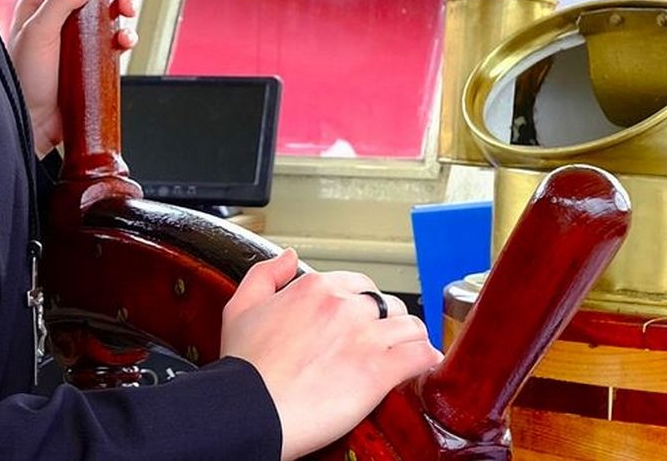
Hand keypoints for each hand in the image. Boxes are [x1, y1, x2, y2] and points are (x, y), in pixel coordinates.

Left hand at [7, 0, 136, 154]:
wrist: (34, 124)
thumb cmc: (25, 81)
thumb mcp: (38, 34)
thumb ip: (62, 0)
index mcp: (40, 1)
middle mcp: (60, 12)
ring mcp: (79, 33)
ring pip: (108, 4)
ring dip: (124, 1)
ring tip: (128, 11)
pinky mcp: (95, 54)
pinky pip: (117, 35)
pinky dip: (127, 33)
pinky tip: (126, 41)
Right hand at [220, 248, 441, 459]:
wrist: (250, 411)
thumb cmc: (244, 370)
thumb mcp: (240, 308)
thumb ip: (266, 274)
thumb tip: (289, 256)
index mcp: (315, 288)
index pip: (358, 285)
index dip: (360, 305)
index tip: (358, 323)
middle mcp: (344, 306)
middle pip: (386, 304)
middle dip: (385, 322)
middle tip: (379, 343)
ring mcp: (366, 336)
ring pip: (410, 326)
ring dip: (410, 339)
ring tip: (407, 353)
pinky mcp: (380, 369)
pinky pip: (421, 355)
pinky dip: (426, 359)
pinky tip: (423, 364)